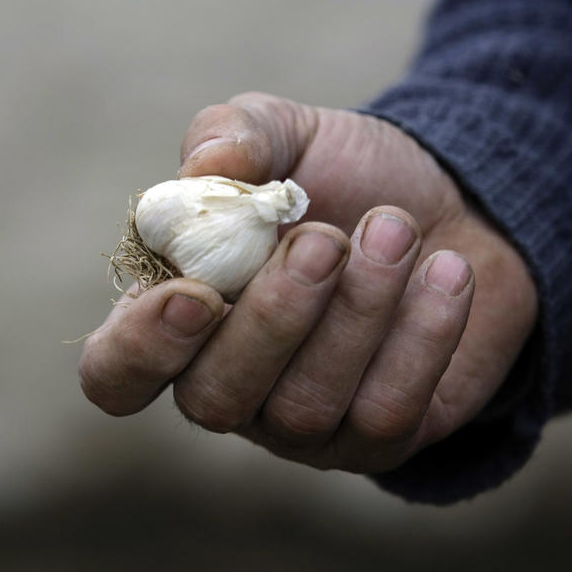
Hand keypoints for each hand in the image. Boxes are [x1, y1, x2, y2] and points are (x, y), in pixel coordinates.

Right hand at [80, 92, 537, 472]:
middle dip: (273, 317)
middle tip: (324, 237)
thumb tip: (203, 168)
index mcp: (176, 312)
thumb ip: (232, 135)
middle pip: (213, 399)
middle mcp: (226, 381)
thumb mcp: (287, 133)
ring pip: (304, 408)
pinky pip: (385, 414)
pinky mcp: (376, 438)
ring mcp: (298, 424)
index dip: (139, 350)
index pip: (115, 373)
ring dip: (357, 311)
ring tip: (397, 228)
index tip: (194, 295)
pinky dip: (420, 336)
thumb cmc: (344, 176)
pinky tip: (445, 272)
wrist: (455, 203)